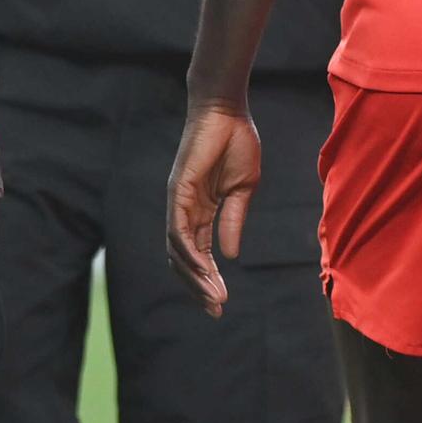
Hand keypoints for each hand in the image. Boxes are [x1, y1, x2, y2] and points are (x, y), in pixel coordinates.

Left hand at [166, 99, 262, 315]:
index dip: (208, 279)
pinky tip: (204, 270)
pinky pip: (178, 229)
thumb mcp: (243, 190)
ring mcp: (179, 201)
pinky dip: (188, 253)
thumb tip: (230, 255)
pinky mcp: (178, 191)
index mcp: (202, 210)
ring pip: (178, 250)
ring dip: (195, 277)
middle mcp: (185, 210)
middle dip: (199, 287)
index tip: (221, 303)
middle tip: (215, 310)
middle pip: (184, 260)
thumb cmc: (237, 143)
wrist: (228, 112)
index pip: (199, 254)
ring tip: (213, 297)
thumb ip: (233, 221)